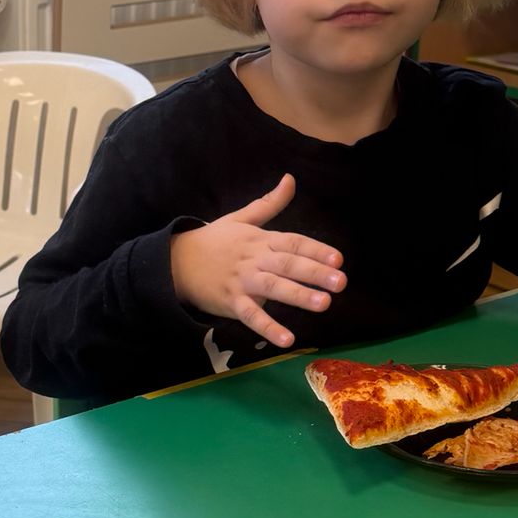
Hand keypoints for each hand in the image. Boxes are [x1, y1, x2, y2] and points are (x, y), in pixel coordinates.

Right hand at [169, 173, 345, 347]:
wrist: (176, 261)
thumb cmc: (214, 241)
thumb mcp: (241, 218)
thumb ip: (269, 203)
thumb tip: (291, 179)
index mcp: (260, 239)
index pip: (293, 243)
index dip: (316, 250)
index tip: (339, 259)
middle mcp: (254, 259)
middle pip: (287, 264)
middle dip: (315, 272)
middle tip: (341, 281)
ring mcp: (242, 281)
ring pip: (273, 288)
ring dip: (298, 296)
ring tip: (324, 303)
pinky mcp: (230, 302)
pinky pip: (251, 316)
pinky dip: (268, 328)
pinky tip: (287, 339)